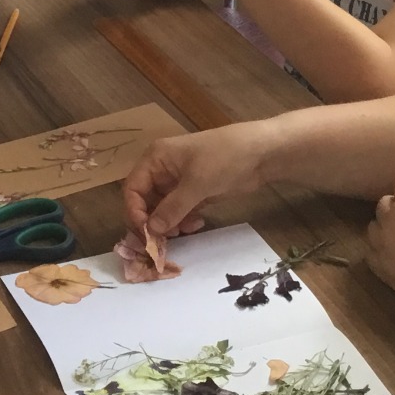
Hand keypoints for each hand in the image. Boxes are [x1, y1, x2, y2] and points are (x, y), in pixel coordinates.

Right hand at [122, 122, 273, 237]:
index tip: (146, 235)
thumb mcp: (196, 183)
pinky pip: (180, 211)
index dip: (135, 212)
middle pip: (145, 201)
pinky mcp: (195, 192)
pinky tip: (197, 223)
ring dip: (170, 223)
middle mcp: (162, 169)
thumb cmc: (224, 158)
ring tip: (185, 230)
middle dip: (153, 221)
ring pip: (163, 209)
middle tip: (163, 242)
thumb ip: (172, 209)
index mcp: (156, 158)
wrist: (261, 152)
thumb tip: (151, 231)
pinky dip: (184, 220)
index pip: (132, 189)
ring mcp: (179, 181)